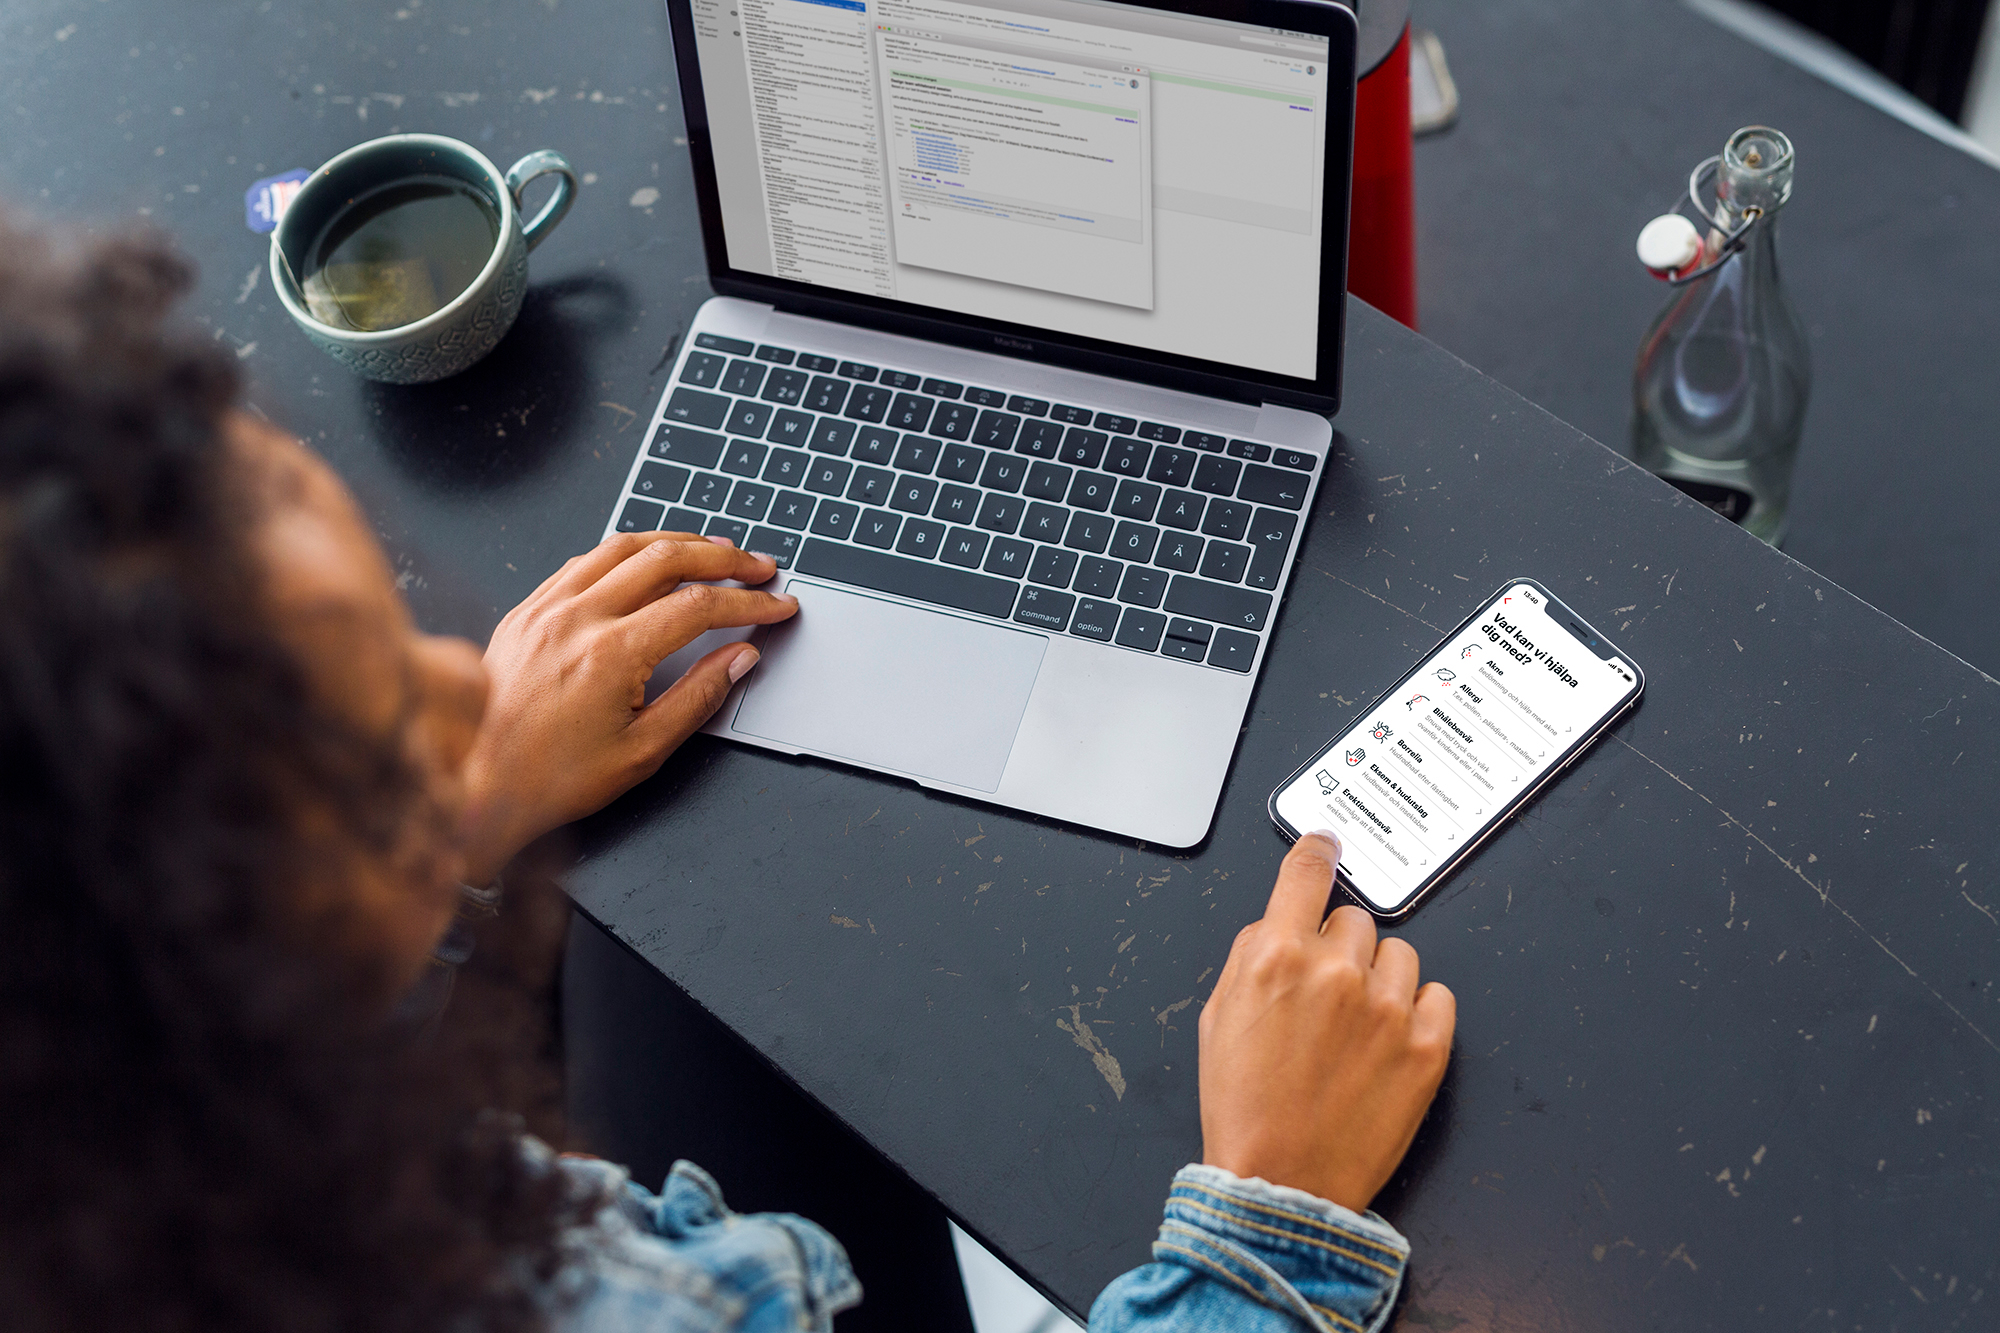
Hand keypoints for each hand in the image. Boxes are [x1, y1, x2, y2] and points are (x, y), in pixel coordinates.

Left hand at [459, 532, 797, 883]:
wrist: (476, 782)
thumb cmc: (552, 778)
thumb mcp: (642, 751)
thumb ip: (698, 697)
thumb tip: (740, 658)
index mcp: (611, 654)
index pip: (698, 606)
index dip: (748, 601)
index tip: (777, 604)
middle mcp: (578, 618)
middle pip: (666, 558)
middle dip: (723, 558)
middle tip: (758, 566)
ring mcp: (547, 607)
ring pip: (623, 546)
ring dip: (677, 542)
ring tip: (714, 550)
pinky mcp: (527, 610)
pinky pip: (584, 560)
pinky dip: (626, 552)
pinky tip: (646, 559)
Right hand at [1197, 833, 1455, 1212]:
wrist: (1281, 1184)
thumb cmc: (1244, 1111)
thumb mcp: (1219, 1018)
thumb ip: (1250, 957)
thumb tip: (1278, 925)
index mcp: (1277, 958)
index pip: (1306, 871)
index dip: (1316, 851)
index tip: (1327, 845)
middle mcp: (1336, 973)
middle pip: (1354, 919)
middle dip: (1338, 948)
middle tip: (1324, 997)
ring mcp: (1387, 1009)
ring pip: (1399, 954)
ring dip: (1379, 979)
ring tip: (1355, 1029)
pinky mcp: (1427, 1046)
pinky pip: (1437, 996)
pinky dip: (1417, 1012)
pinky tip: (1387, 1042)